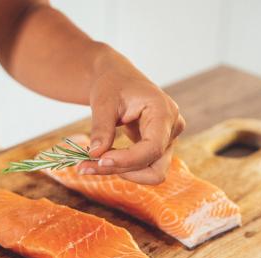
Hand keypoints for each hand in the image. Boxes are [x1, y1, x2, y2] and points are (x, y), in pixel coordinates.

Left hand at [78, 64, 185, 183]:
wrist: (119, 80)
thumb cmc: (113, 84)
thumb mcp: (103, 102)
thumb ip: (101, 128)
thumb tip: (94, 154)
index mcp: (163, 111)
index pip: (153, 147)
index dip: (128, 160)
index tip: (100, 160)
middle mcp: (172, 128)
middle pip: (155, 167)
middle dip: (123, 170)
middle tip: (88, 165)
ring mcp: (169, 140)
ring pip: (151, 173)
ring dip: (122, 172)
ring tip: (91, 164)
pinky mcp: (158, 149)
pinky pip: (143, 168)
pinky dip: (121, 169)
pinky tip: (99, 161)